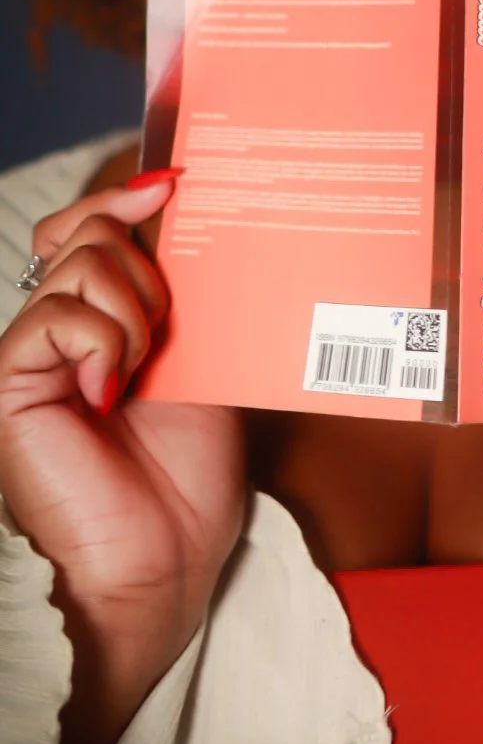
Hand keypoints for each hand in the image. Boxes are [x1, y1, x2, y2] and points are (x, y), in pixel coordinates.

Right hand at [0, 176, 245, 743]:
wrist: (165, 561)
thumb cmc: (187, 475)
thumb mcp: (201, 359)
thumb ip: (186, 297)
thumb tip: (186, 217)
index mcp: (103, 321)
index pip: (92, 228)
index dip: (124, 197)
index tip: (176, 182)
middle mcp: (59, 331)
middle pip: (92, 235)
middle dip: (147, 270)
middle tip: (165, 333)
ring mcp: (30, 355)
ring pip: (81, 265)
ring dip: (133, 311)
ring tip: (139, 372)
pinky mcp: (8, 382)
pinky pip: (54, 317)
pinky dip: (100, 343)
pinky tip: (107, 394)